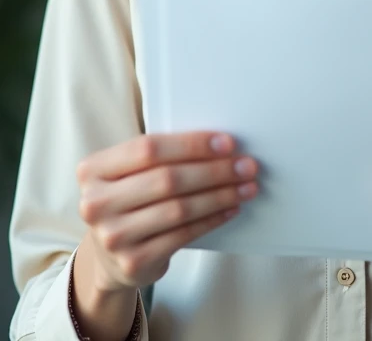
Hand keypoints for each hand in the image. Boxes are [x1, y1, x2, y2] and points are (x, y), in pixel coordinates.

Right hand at [76, 131, 259, 292]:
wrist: (108, 255)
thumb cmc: (129, 199)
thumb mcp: (129, 172)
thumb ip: (161, 155)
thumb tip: (219, 144)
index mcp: (93, 170)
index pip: (148, 148)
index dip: (191, 144)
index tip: (227, 142)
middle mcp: (96, 203)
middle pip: (167, 179)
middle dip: (214, 170)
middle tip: (245, 165)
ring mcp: (112, 236)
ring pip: (179, 209)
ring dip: (219, 195)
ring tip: (245, 186)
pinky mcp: (132, 262)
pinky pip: (182, 235)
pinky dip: (212, 219)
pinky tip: (230, 208)